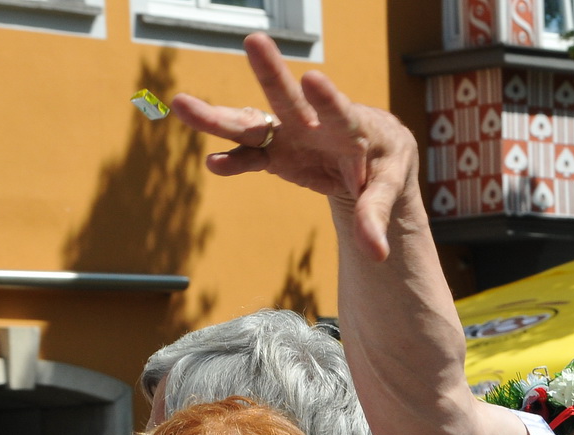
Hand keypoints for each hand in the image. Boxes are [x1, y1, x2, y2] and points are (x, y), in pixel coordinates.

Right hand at [168, 33, 416, 259]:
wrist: (370, 154)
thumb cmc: (384, 162)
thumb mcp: (390, 186)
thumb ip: (377, 215)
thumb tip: (375, 253)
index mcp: (352, 124)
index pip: (339, 110)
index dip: (326, 99)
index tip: (311, 79)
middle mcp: (314, 121)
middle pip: (289, 100)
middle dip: (271, 74)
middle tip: (254, 41)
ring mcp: (289, 135)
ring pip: (253, 125)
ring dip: (219, 118)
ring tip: (182, 105)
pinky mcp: (275, 152)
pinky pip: (248, 156)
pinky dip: (232, 161)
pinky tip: (213, 163)